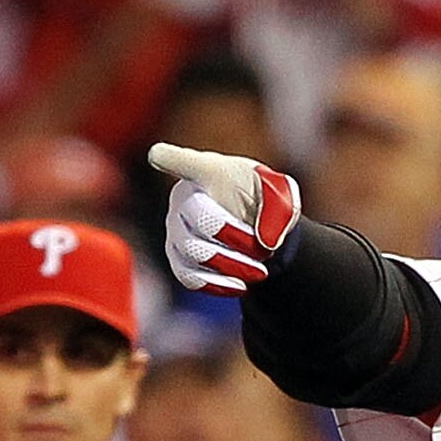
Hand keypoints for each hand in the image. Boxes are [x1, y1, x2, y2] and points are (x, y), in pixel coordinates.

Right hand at [150, 141, 302, 291]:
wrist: (256, 231)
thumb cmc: (264, 200)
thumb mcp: (282, 194)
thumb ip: (280, 207)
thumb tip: (266, 241)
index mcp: (206, 170)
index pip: (184, 162)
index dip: (170, 159)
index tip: (158, 155)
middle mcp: (183, 198)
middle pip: (197, 216)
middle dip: (232, 236)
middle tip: (264, 252)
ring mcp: (175, 230)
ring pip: (193, 251)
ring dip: (231, 264)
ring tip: (260, 271)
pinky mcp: (177, 259)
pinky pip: (189, 276)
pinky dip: (217, 284)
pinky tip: (240, 285)